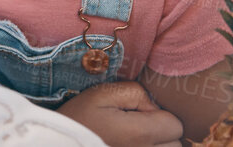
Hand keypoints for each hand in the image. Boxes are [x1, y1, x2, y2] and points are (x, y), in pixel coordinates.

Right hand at [56, 81, 183, 146]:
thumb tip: (155, 105)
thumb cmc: (79, 119)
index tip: (138, 113)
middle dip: (162, 133)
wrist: (56, 143)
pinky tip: (131, 145)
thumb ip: (136, 92)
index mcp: (139, 135)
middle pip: (176, 144)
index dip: (159, 115)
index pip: (175, 125)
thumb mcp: (102, 94)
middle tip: (137, 127)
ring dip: (158, 146)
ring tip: (134, 139)